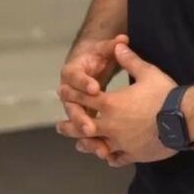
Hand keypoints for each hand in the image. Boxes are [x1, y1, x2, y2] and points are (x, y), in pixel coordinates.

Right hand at [57, 34, 126, 161]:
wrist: (91, 64)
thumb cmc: (98, 55)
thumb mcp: (105, 49)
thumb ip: (113, 46)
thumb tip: (123, 40)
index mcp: (72, 72)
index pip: (73, 77)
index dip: (82, 83)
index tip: (94, 87)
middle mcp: (70, 93)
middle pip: (71, 107)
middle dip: (80, 118)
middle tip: (90, 127)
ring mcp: (77, 108)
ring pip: (78, 125)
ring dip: (87, 137)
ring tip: (100, 149)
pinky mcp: (86, 118)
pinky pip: (87, 134)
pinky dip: (95, 143)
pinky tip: (107, 154)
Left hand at [57, 41, 179, 163]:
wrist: (183, 120)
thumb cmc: (164, 94)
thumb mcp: (147, 72)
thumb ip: (130, 60)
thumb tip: (118, 45)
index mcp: (111, 103)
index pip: (86, 98)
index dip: (73, 94)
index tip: (62, 93)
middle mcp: (111, 125)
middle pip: (83, 126)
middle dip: (70, 125)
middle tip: (59, 126)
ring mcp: (121, 142)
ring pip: (96, 145)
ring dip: (86, 144)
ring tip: (79, 145)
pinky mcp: (132, 154)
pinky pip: (117, 158)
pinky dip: (110, 157)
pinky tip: (108, 157)